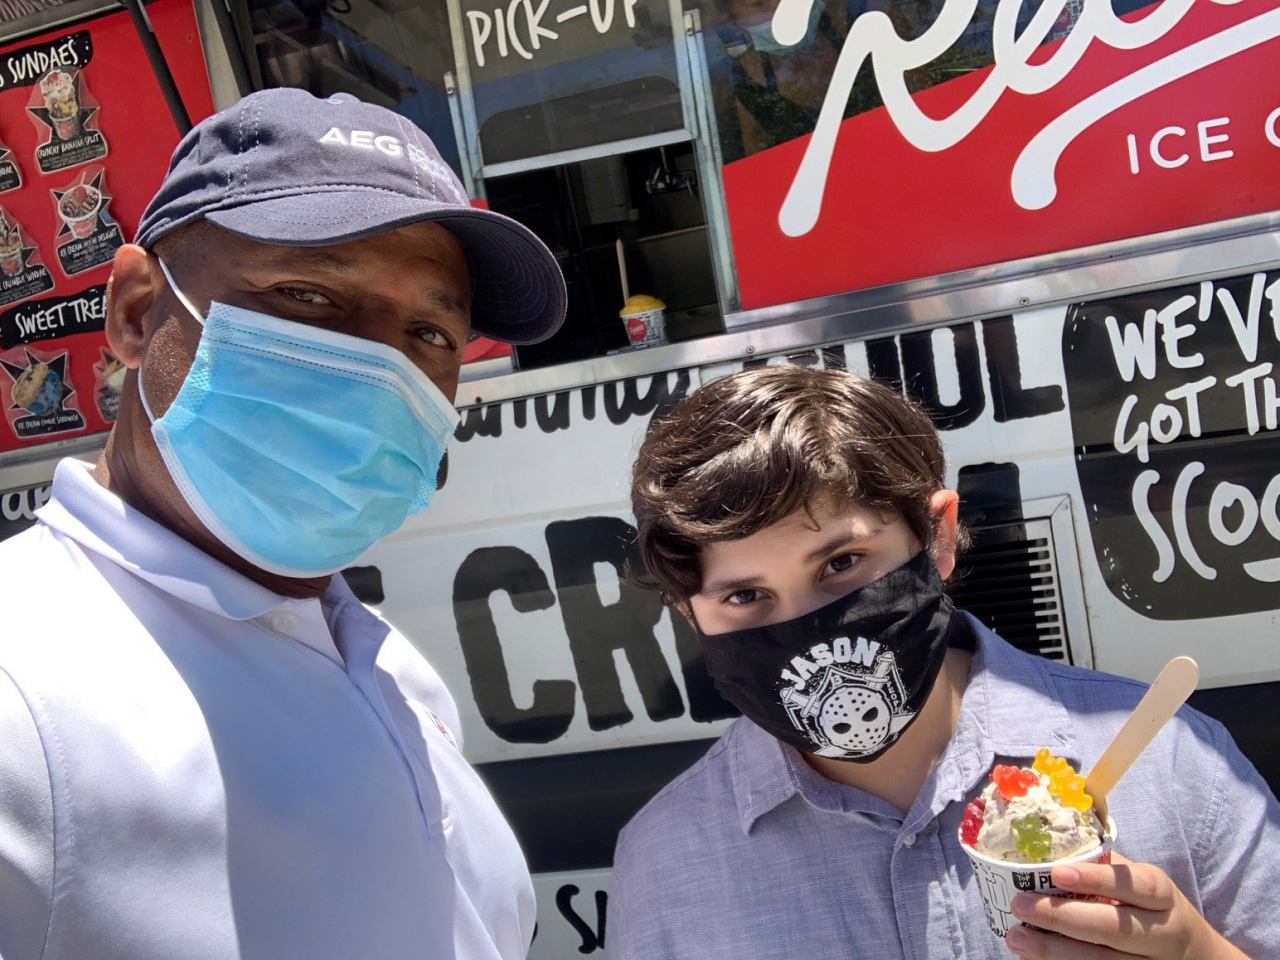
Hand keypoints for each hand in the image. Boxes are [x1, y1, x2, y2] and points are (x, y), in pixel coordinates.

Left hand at [1004, 853, 1248, 958]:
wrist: (1198, 958)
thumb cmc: (1151, 909)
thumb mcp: (1140, 885)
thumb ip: (1104, 870)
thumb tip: (1046, 851)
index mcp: (1161, 896)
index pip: (1134, 885)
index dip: (1096, 879)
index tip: (1057, 873)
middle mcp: (1162, 933)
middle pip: (1114, 929)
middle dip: (1062, 918)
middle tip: (1019, 905)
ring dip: (1055, 951)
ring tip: (1017, 937)